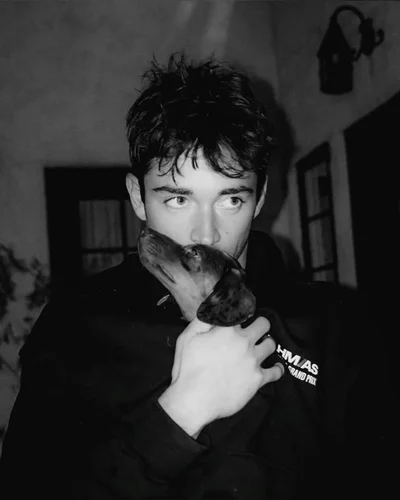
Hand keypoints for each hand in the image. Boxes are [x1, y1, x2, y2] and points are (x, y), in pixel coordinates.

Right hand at [158, 317, 283, 436]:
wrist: (193, 400)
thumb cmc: (187, 369)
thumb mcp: (187, 338)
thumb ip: (201, 320)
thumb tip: (213, 310)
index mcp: (227, 330)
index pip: (241, 311)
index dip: (240, 312)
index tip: (240, 315)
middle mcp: (244, 342)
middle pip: (264, 324)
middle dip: (259, 324)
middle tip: (253, 330)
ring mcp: (253, 361)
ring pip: (271, 344)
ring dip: (266, 343)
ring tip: (260, 347)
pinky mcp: (258, 379)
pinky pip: (276, 372)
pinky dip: (277, 369)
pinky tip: (274, 368)